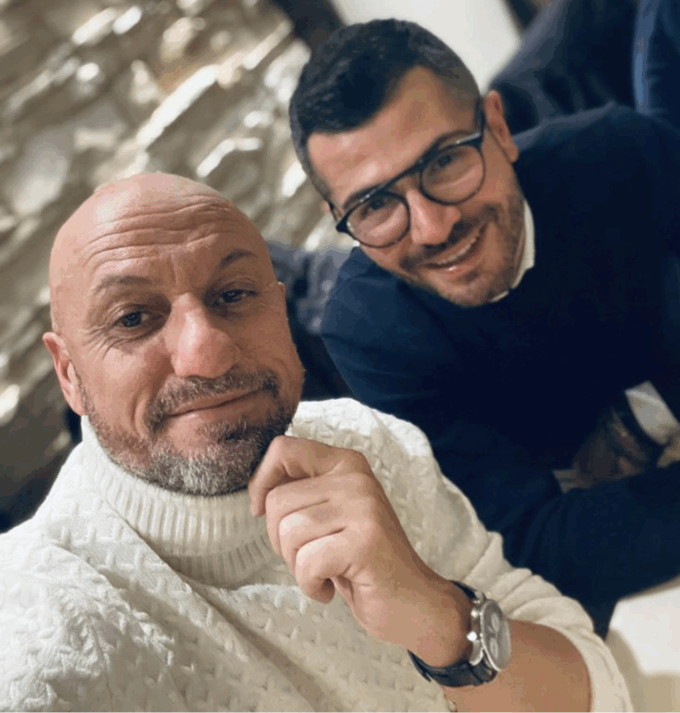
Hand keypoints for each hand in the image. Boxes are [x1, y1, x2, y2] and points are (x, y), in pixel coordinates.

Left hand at [249, 435, 470, 662]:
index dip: (261, 480)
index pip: (284, 449)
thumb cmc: (361, 562)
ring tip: (324, 572)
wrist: (412, 602)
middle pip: (278, 501)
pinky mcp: (364, 541)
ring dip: (297, 565)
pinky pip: (307, 561)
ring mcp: (362, 507)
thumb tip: (259, 488)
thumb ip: (304, 492)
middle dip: (280, 540)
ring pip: (288, 532)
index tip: (260, 509)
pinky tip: (330, 587)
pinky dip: (310, 584)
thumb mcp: (332, 515)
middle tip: (310, 558)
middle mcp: (355, 477)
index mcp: (345, 464)